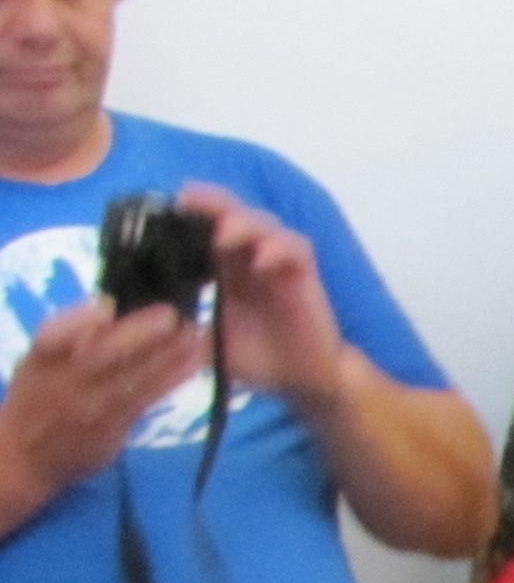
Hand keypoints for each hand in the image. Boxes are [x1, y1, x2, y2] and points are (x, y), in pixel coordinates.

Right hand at [0, 295, 199, 502]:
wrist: (27, 458)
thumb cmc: (37, 398)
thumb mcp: (38, 363)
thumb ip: (67, 334)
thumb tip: (109, 307)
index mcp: (41, 358)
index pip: (53, 335)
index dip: (80, 319)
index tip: (110, 305)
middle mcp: (65, 382)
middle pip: (102, 354)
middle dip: (140, 333)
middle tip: (174, 315)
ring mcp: (91, 407)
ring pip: (132, 377)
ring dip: (170, 355)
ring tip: (200, 336)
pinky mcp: (114, 427)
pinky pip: (146, 400)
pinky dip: (172, 378)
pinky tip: (195, 363)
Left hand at [184, 182, 350, 403]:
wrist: (301, 380)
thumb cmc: (254, 360)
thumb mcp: (202, 344)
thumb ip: (177, 328)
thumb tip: (139, 320)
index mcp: (223, 267)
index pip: (205, 224)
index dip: (188, 212)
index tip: (163, 210)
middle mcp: (250, 258)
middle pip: (233, 211)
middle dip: (212, 202)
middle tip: (188, 201)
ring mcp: (278, 264)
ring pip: (265, 223)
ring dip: (243, 223)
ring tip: (223, 235)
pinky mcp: (305, 276)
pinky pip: (297, 249)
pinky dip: (278, 248)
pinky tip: (260, 261)